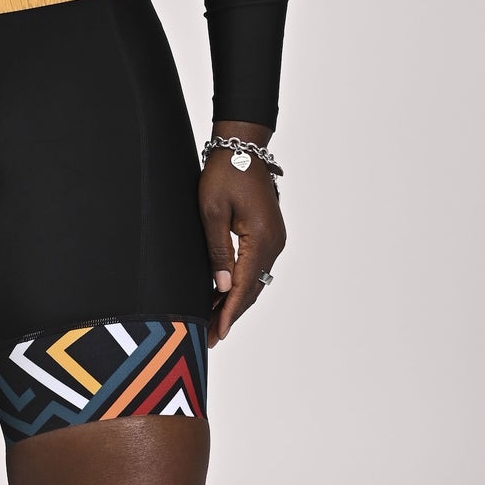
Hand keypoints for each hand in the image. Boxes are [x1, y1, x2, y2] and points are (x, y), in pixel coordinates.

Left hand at [199, 119, 285, 347]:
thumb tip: (221, 287)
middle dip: (230, 313)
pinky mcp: (269, 235)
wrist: (242, 147)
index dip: (228, 311)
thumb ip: (218, 252)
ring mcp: (275, 239)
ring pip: (254, 279)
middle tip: (210, 336)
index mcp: (261, 238)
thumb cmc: (224, 174)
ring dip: (235, 300)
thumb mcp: (212, 213)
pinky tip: (223, 295)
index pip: (244, 285)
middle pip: (252, 288)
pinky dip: (240, 284)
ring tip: (213, 322)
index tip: (218, 333)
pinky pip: (255, 266)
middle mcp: (274, 242)